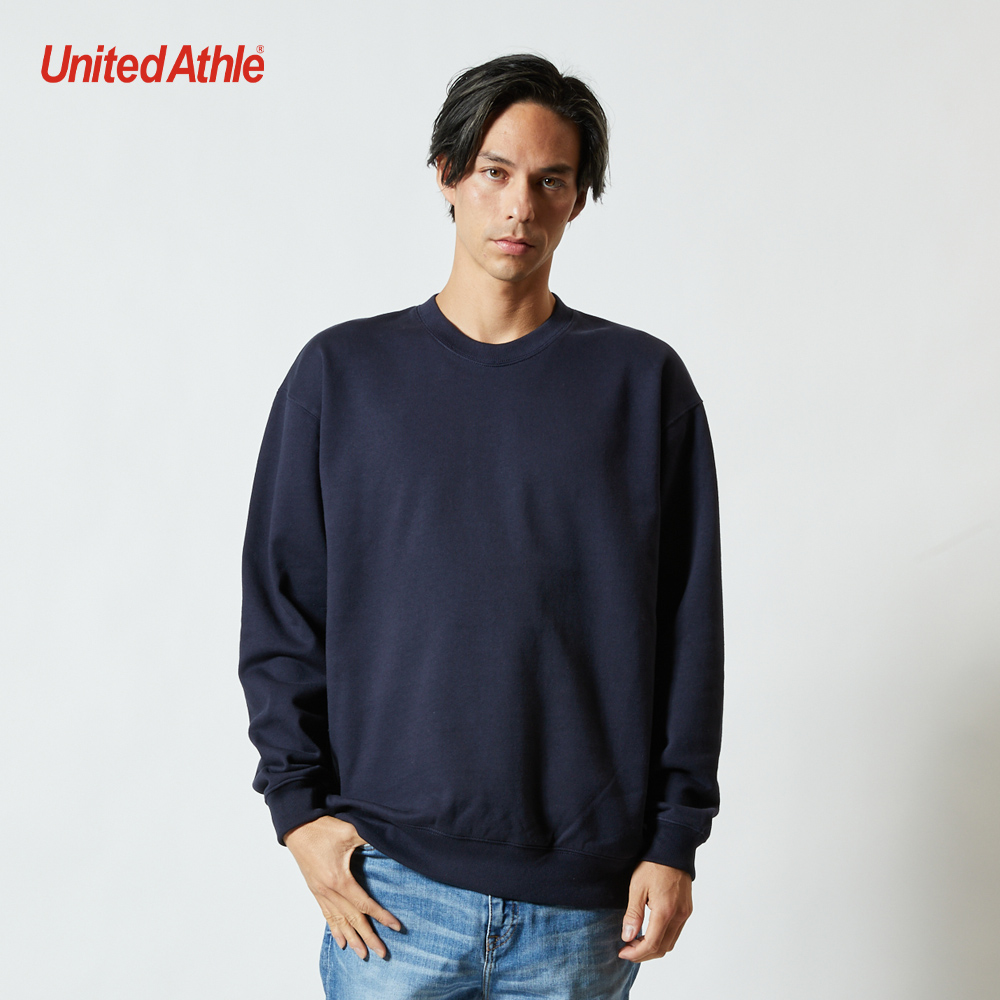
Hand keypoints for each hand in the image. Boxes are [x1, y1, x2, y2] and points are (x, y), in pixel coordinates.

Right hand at [283, 815, 401, 959]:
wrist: (297, 827)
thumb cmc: (322, 828)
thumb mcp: (350, 831)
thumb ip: (369, 839)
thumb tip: (389, 841)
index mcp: (339, 879)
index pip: (364, 904)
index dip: (381, 916)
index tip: (396, 927)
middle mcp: (329, 891)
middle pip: (352, 919)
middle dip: (368, 937)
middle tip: (382, 953)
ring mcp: (320, 892)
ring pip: (338, 921)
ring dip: (352, 938)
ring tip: (362, 954)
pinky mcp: (315, 890)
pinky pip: (326, 915)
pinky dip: (335, 929)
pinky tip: (341, 941)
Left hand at [617, 861, 692, 961]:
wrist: (672, 848)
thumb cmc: (653, 865)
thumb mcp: (637, 887)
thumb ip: (633, 914)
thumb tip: (627, 937)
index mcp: (665, 911)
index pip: (652, 944)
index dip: (636, 954)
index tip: (622, 952)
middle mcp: (679, 915)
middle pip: (663, 948)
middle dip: (644, 954)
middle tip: (627, 949)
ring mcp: (685, 913)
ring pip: (670, 943)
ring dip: (653, 947)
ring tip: (635, 941)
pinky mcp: (687, 909)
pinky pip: (675, 932)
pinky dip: (662, 938)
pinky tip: (649, 932)